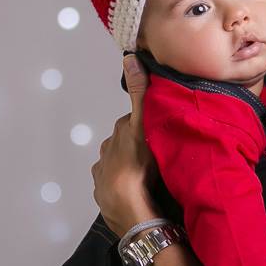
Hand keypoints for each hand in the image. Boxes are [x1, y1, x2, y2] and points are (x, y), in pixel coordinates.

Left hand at [93, 55, 159, 235]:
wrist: (129, 207)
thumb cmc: (139, 166)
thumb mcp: (143, 123)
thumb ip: (139, 92)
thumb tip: (129, 58)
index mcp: (118, 133)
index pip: (134, 121)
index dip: (148, 123)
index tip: (161, 129)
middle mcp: (108, 150)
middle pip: (126, 142)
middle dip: (139, 144)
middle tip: (159, 152)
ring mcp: (104, 172)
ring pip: (120, 163)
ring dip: (132, 166)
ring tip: (151, 175)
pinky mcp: (103, 193)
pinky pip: (115, 185)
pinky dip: (125, 185)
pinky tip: (138, 189)